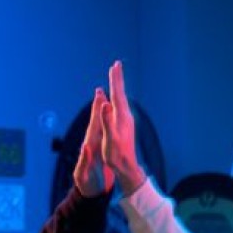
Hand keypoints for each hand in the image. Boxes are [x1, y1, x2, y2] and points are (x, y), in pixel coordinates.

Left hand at [73, 87, 113, 196]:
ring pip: (100, 126)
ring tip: (104, 98)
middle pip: (95, 121)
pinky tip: (109, 118)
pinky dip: (106, 124)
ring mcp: (96, 147)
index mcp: (88, 147)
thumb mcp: (83, 175)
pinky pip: (104, 133)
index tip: (99, 97)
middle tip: (100, 90)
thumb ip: (83, 161)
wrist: (89, 195)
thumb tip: (85, 146)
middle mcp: (91, 144)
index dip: (96, 111)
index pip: (93, 125)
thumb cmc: (86, 186)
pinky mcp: (101, 152)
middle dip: (97, 106)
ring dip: (101, 112)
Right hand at [101, 60, 145, 196]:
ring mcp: (126, 121)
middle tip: (116, 65)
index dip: (115, 80)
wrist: (127, 167)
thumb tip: (105, 104)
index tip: (114, 66)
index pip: (117, 94)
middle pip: (120, 94)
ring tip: (115, 78)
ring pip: (120, 99)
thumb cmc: (116, 155)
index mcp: (121, 117)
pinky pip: (119, 107)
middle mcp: (125, 116)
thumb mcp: (109, 139)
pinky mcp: (124, 126)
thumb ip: (107, 121)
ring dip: (117, 87)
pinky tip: (116, 100)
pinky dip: (117, 98)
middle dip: (117, 79)